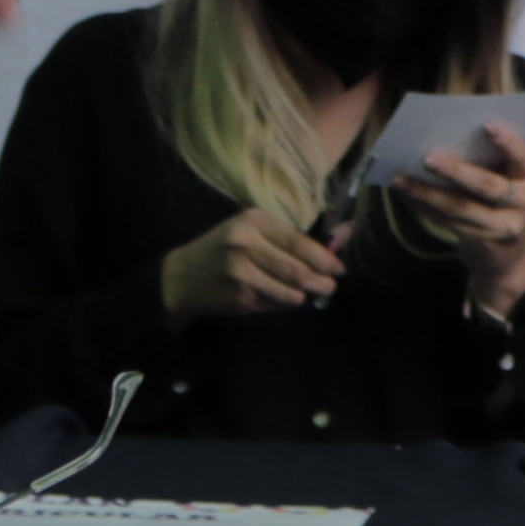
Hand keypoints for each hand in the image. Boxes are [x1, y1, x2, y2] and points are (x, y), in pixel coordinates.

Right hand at [160, 204, 346, 322]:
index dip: (324, 258)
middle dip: (321, 281)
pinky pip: (276, 305)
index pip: (299, 241)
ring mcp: (242, 274)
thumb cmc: (223, 248)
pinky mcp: (240, 298)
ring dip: (305, 296)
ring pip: (291, 292)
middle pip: (298, 270)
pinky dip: (285, 304)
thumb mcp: (252, 231)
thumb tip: (342, 237)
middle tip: (330, 286)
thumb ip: (291, 237)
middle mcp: (246, 244)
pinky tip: (282, 299)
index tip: (338, 267)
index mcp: (253, 221)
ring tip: (309, 294)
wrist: (182, 277)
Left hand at [388, 130, 524, 318]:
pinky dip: (424, 208)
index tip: (486, 125)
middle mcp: (523, 205)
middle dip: (454, 171)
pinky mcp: (482, 243)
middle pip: (486, 186)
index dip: (506, 143)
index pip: (521, 158)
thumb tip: (443, 139)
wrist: (507, 254)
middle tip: (426, 159)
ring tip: (400, 180)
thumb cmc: (500, 201)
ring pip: (460, 208)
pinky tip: (406, 196)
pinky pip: (448, 222)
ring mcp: (503, 228)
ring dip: (426, 193)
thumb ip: (487, 162)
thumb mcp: (505, 180)